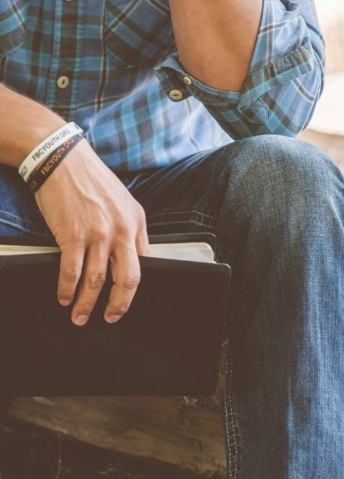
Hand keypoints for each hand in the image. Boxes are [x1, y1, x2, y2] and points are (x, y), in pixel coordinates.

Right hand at [34, 140, 150, 325]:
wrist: (62, 160)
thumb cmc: (92, 181)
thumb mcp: (124, 202)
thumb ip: (131, 229)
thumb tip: (136, 257)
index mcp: (137, 223)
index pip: (145, 263)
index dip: (136, 286)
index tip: (128, 300)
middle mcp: (122, 230)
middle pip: (128, 278)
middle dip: (119, 304)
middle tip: (111, 318)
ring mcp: (97, 234)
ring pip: (97, 280)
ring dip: (87, 303)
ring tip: (79, 316)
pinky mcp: (72, 235)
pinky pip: (71, 272)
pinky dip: (66, 289)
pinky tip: (63, 297)